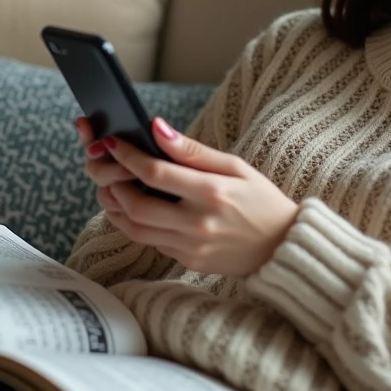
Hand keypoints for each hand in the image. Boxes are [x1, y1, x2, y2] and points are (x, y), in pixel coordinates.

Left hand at [74, 116, 299, 276]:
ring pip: (135, 229)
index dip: (128, 155)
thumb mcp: (235, 167)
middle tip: (110, 166)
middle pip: (136, 205)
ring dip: (116, 207)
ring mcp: (191, 247)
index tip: (114, 142)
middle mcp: (198, 223)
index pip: (155, 173)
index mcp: (212, 193)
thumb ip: (192, 151)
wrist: (281, 247)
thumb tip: (156, 129)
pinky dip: (135, 224)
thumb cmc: (261, 201)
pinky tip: (135, 208)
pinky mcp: (188, 261)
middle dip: (115, 183)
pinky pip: (150, 242)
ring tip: (114, 187)